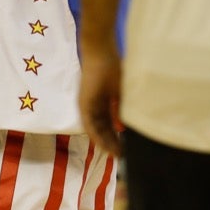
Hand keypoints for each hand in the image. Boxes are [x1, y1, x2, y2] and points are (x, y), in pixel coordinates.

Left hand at [78, 41, 123, 156]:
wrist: (100, 51)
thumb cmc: (114, 67)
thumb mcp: (122, 92)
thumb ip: (123, 108)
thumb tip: (126, 125)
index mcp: (102, 103)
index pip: (109, 125)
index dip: (117, 137)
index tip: (126, 149)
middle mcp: (92, 107)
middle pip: (102, 130)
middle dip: (112, 144)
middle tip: (122, 157)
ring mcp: (86, 106)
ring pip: (95, 130)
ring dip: (105, 143)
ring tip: (115, 155)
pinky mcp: (83, 103)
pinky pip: (89, 124)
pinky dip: (97, 135)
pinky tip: (105, 145)